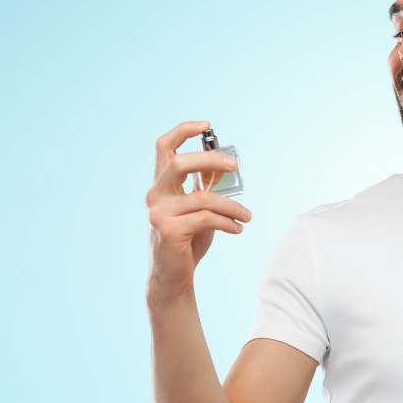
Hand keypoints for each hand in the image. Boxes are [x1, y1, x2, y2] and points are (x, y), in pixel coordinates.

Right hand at [145, 120, 252, 306]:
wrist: (173, 277)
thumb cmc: (188, 240)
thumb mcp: (198, 208)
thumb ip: (205, 187)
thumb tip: (223, 162)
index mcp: (162, 185)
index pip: (164, 147)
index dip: (183, 131)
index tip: (207, 126)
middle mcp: (156, 195)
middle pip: (179, 163)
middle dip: (210, 160)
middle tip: (235, 166)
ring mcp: (159, 213)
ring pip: (204, 197)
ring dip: (232, 206)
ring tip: (246, 216)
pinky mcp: (169, 230)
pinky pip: (207, 218)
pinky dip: (228, 222)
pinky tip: (237, 229)